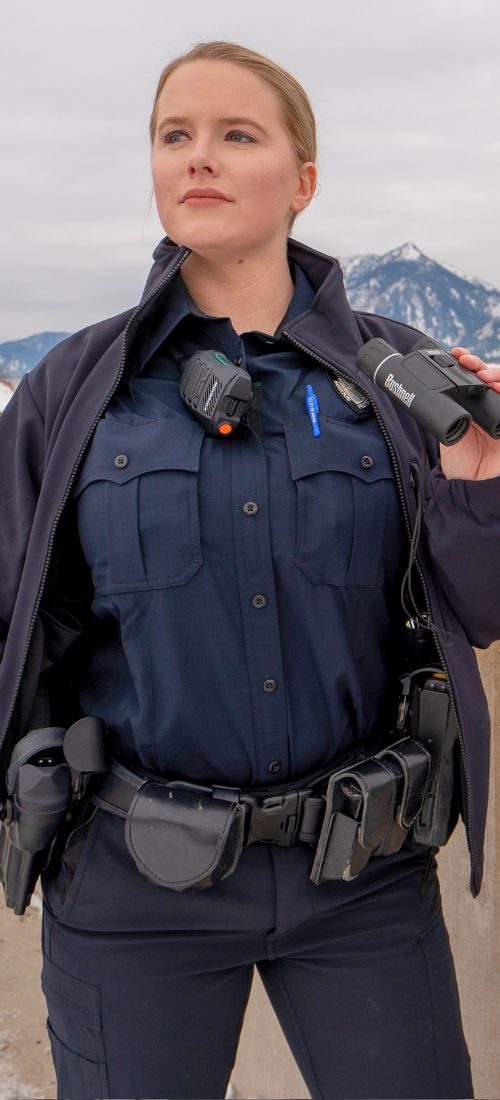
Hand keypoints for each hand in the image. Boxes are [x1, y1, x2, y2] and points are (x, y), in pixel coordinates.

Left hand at [438, 348, 499, 479]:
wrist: (470, 489)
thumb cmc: (459, 466)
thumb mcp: (447, 434)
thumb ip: (445, 414)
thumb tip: (428, 391)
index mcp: (473, 407)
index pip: (474, 377)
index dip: (467, 363)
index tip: (456, 353)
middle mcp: (490, 407)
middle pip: (490, 377)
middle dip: (479, 365)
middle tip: (466, 361)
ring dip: (495, 374)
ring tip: (484, 375)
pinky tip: (497, 387)